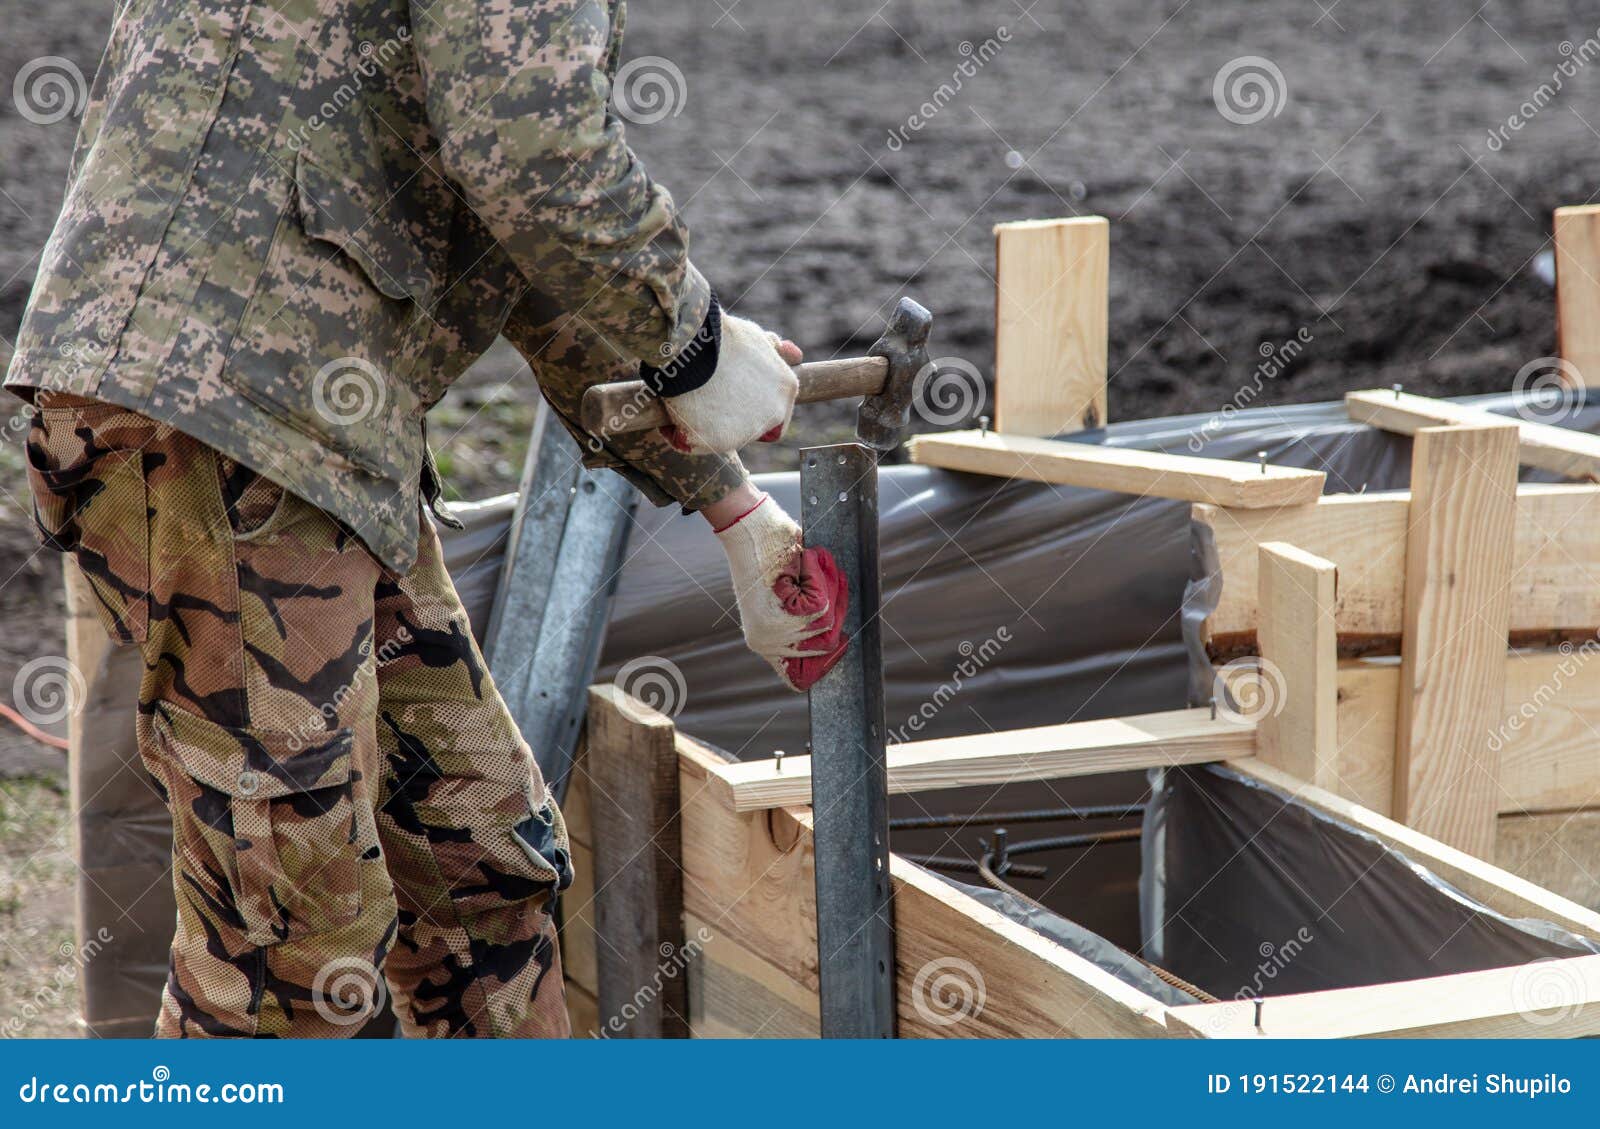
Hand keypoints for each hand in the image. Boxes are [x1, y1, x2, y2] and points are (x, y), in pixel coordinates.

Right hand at [659, 315, 801, 453]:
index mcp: (785, 389)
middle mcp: (772, 414)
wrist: (692, 341)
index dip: (751, 408)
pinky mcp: (718, 442)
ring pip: (718, 437)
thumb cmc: (719, 336)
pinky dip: (676, 430)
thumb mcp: (755, 337)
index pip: (775, 415)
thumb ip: (773, 350)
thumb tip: (796, 356)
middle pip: (747, 429)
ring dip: (702, 424)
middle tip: (704, 393)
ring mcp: (747, 432)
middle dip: (726, 417)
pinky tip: (671, 406)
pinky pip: (689, 442)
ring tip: (686, 396)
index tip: (730, 396)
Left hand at [712, 493, 848, 691]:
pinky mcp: (790, 615)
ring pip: (828, 622)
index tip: (840, 641)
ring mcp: (778, 633)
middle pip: (826, 644)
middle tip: (831, 576)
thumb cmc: (764, 554)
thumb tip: (836, 636)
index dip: (823, 663)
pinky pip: (824, 603)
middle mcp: (767, 644)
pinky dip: (821, 577)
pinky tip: (806, 559)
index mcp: (762, 641)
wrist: (748, 528)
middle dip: (835, 608)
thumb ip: (800, 617)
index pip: (799, 676)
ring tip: (812, 561)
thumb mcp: (780, 594)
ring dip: (827, 587)